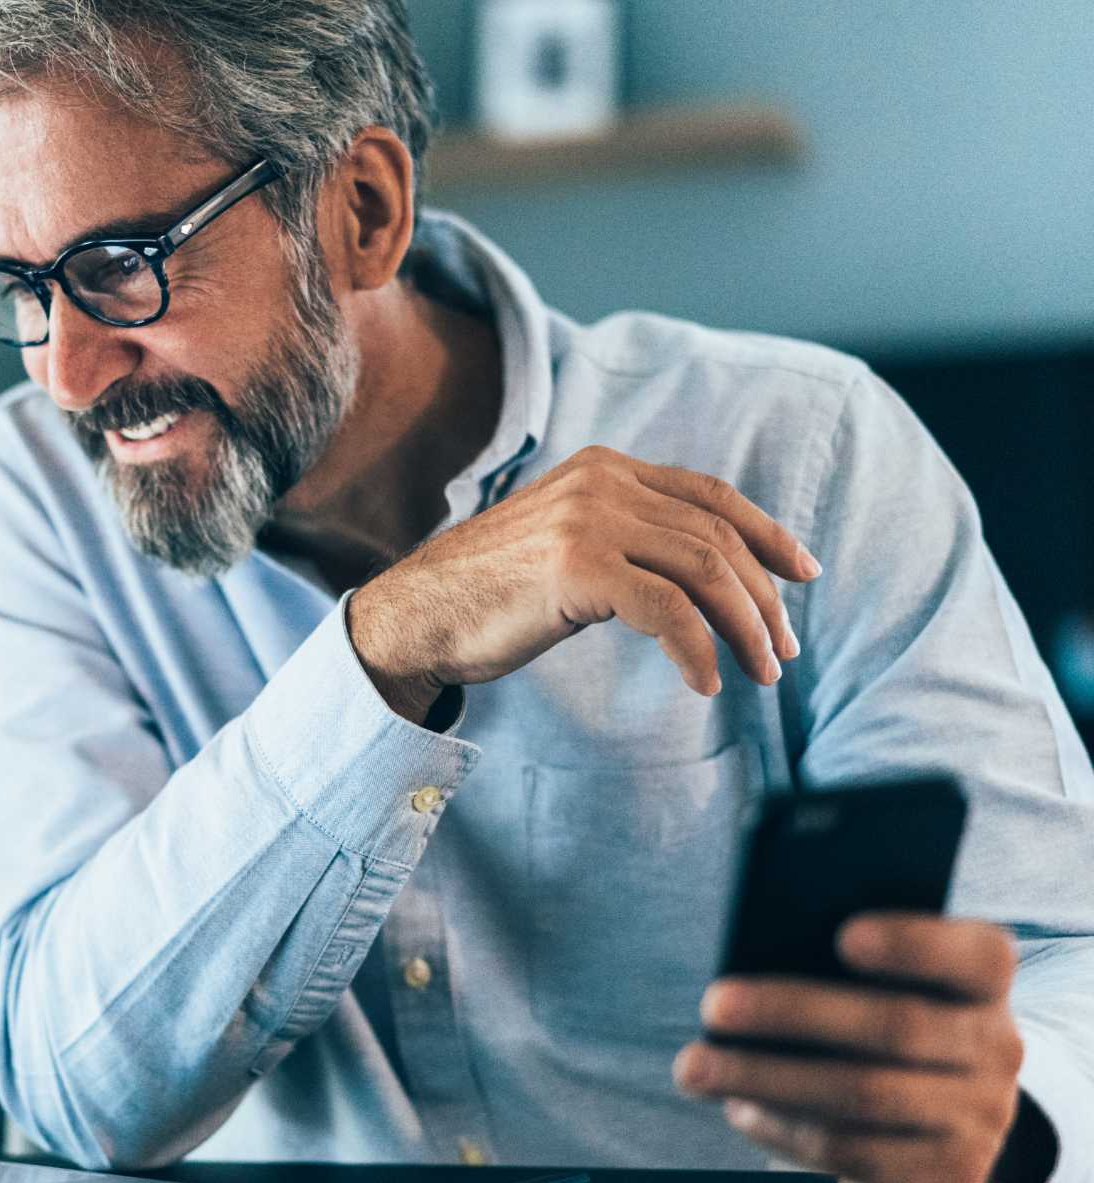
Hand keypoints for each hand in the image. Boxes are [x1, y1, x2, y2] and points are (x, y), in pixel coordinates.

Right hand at [346, 446, 820, 720]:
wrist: (412, 616)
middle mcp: (601, 482)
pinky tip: (704, 683)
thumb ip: (622, 538)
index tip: (802, 575)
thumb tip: (700, 577)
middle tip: (783, 652)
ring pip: (703, 569)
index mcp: (603, 468)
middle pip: (716, 536)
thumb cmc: (486, 595)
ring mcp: (588, 520)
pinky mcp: (576, 567)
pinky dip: (697, 650)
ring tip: (761, 673)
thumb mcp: (564, 545)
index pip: (710, 495)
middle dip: (763, 598)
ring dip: (745, 626)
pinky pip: (667, 610)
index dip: (767, 533)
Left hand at [675, 913, 1034, 1182]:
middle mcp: (996, 1049)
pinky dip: (783, 1128)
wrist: (939, 1136)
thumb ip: (842, 967)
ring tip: (693, 1067)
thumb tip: (750, 955)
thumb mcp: (888, 990)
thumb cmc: (885, 1031)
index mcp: (983, 985)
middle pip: (896, 1026)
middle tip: (711, 1004)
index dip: (915, 944)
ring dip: (764, 1077)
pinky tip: (737, 1108)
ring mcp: (977, 1118)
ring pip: (863, 1094)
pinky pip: (851, 1150)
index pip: (979, 955)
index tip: (844, 934)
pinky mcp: (943, 1176)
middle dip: (791, 1012)